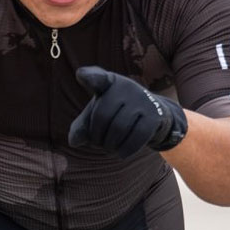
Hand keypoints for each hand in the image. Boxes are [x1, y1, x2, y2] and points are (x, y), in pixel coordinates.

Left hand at [68, 66, 187, 157]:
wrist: (153, 112)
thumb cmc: (117, 113)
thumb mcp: (97, 115)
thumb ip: (81, 126)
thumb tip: (74, 141)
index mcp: (108, 82)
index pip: (97, 78)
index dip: (89, 77)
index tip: (80, 75)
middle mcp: (126, 86)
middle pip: (102, 116)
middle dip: (97, 136)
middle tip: (99, 144)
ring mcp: (142, 99)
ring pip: (119, 128)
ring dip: (110, 145)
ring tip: (110, 148)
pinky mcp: (154, 115)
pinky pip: (137, 137)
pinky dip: (125, 150)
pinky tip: (121, 153)